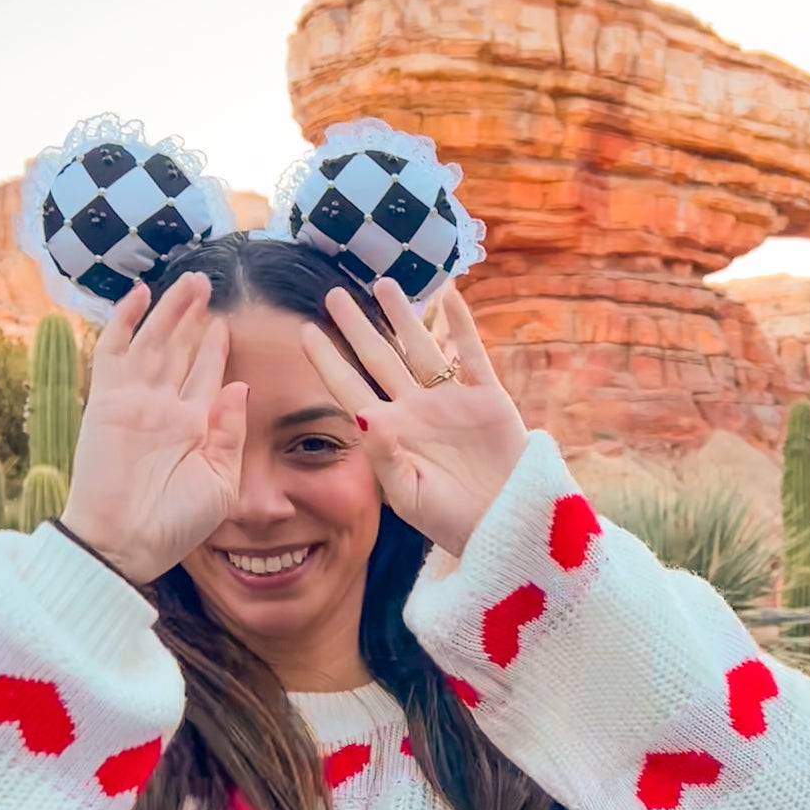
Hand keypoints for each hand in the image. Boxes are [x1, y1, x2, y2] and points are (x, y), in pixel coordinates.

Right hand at [61, 274, 247, 584]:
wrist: (124, 542)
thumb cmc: (175, 524)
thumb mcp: (220, 482)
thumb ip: (229, 434)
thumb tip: (239, 385)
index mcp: (195, 427)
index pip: (208, 375)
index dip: (217, 348)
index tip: (226, 323)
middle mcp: (165, 408)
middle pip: (182, 350)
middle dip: (194, 317)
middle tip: (207, 285)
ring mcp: (135, 400)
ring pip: (155, 341)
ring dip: (170, 310)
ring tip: (189, 280)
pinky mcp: (106, 399)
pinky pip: (114, 350)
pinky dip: (125, 321)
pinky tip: (139, 294)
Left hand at [301, 280, 527, 556]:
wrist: (505, 526)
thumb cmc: (451, 521)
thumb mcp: (408, 495)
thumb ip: (384, 454)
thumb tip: (363, 413)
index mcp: (391, 434)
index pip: (349, 388)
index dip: (328, 360)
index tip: (304, 331)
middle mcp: (416, 411)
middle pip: (379, 358)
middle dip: (356, 326)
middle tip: (333, 294)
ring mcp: (451, 402)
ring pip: (420, 348)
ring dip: (403, 316)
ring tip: (383, 283)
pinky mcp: (487, 398)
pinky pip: (471, 354)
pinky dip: (461, 326)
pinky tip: (451, 296)